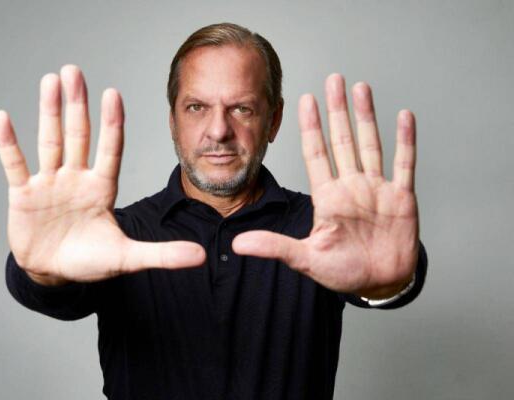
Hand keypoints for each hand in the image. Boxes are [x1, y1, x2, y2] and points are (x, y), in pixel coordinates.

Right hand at [0, 65, 204, 284]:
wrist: (53, 274)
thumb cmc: (90, 261)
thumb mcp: (127, 257)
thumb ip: (162, 254)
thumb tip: (200, 256)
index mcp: (102, 188)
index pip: (110, 149)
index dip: (112, 123)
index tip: (113, 93)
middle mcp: (76, 179)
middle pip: (78, 135)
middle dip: (77, 105)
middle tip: (74, 71)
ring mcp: (49, 184)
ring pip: (49, 142)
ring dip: (49, 112)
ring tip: (49, 81)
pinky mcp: (23, 195)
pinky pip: (15, 164)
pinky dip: (9, 143)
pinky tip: (3, 118)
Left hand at [233, 74, 418, 298]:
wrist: (379, 284)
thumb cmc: (343, 272)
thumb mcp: (306, 259)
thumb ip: (275, 247)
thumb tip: (238, 244)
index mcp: (328, 197)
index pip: (316, 153)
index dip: (310, 127)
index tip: (304, 99)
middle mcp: (351, 187)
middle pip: (342, 140)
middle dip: (337, 110)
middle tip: (333, 79)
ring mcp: (377, 190)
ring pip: (371, 144)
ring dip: (367, 117)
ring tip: (361, 88)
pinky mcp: (402, 198)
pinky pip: (405, 164)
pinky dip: (406, 141)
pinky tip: (403, 116)